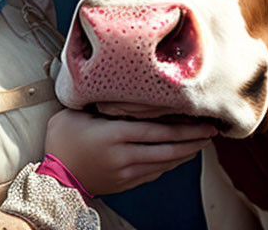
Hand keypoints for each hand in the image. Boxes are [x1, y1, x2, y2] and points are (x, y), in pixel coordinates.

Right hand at [44, 108, 216, 195]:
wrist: (55, 178)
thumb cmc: (63, 140)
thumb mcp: (76, 113)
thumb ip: (99, 102)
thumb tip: (116, 84)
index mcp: (114, 135)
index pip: (158, 132)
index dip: (184, 128)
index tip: (203, 122)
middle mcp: (124, 155)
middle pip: (168, 149)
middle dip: (193, 141)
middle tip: (212, 131)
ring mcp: (127, 172)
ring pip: (165, 162)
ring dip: (186, 152)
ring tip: (202, 142)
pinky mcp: (127, 182)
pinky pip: (155, 172)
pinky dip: (171, 163)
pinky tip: (179, 155)